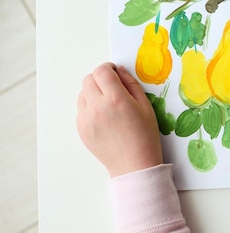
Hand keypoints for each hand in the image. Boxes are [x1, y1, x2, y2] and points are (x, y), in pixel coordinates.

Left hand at [76, 62, 162, 176]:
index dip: (108, 68)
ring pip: (82, 93)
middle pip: (88, 79)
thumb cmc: (145, 135)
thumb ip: (131, 84)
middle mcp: (97, 107)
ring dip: (93, 92)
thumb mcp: (145, 106)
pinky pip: (81, 109)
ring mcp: (86, 119)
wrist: (133, 164)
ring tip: (108, 103)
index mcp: (115, 99)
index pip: (102, 71)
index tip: (115, 72)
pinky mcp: (81, 128)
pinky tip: (104, 116)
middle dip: (100, 78)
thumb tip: (119, 71)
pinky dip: (90, 106)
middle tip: (112, 87)